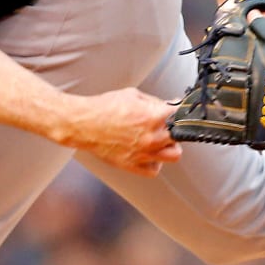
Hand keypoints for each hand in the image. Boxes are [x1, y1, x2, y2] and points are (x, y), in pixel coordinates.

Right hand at [58, 88, 181, 175]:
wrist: (83, 124)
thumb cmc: (105, 108)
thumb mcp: (133, 95)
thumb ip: (154, 102)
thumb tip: (170, 105)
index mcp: (154, 117)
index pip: (181, 116)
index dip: (181, 112)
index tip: (179, 112)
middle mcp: (152, 137)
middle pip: (181, 137)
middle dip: (175, 129)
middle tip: (166, 126)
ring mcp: (143, 153)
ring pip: (174, 155)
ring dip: (169, 147)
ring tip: (159, 140)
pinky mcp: (132, 165)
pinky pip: (155, 169)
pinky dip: (154, 162)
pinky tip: (147, 153)